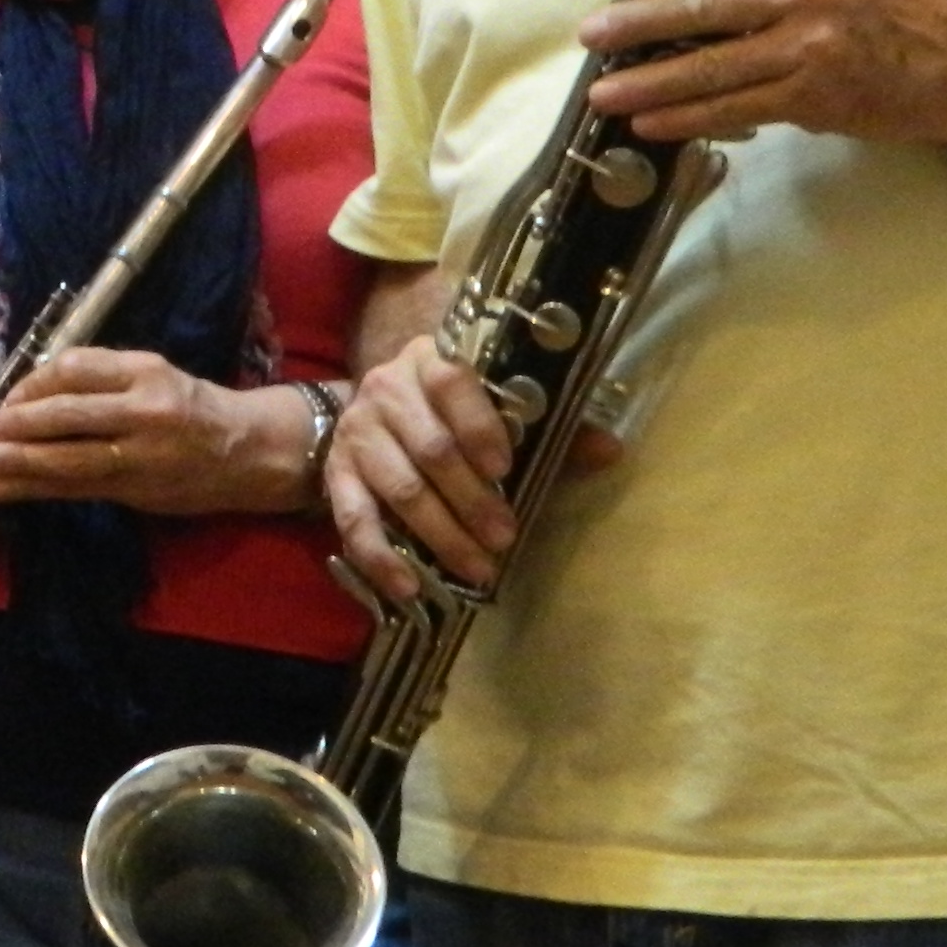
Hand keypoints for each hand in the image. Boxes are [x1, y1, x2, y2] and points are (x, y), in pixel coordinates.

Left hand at [0, 347, 306, 518]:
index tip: (7, 397)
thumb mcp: (155, 374)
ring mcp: (141, 453)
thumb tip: (30, 391)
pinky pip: (77, 489)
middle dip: (16, 426)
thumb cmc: (193, 407)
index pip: (75, 369)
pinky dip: (34, 490)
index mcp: (145, 370)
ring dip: (16, 463)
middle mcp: (144, 409)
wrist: (251, 450)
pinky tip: (4, 490)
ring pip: (68, 458)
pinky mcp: (137, 490)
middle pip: (66, 415)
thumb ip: (102, 378)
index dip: (32, 383)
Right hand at [325, 330, 622, 601]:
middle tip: (505, 539)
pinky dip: (380, 556)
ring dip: (440, 533)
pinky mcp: (336, 474)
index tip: (505, 468)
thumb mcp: (499, 407)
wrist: (378, 410)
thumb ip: (552, 428)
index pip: (451, 383)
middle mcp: (387, 390)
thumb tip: (610, 450)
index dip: (479, 426)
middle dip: (471, 500)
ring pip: (399, 488)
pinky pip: (353, 520)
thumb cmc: (454, 410)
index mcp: (431, 361)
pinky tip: (408, 585)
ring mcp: (357, 433)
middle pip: (430, 448)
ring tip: (477, 568)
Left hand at [581, 0, 946, 148]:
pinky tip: (651, 121)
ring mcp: (812, 43)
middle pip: (699, 4)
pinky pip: (734, 108)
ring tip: (603, 92)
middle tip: (592, 36)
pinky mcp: (816, 94)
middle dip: (634, 23)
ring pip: (708, 66)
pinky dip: (686, 117)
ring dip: (646, 82)